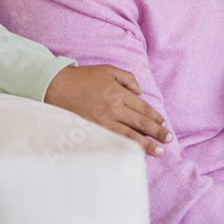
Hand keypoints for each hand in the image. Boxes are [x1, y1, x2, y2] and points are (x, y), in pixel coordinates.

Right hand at [45, 65, 172, 155]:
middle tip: (168, 140)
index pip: (142, 108)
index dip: (155, 117)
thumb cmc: (82, 77)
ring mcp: (102, 121)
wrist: (55, 85)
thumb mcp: (108, 70)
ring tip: (158, 151)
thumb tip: (140, 92)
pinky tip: (133, 153)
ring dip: (146, 144)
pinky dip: (124, 147)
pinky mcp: (91, 130)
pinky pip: (112, 140)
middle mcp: (113, 108)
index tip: (164, 124)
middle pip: (140, 123)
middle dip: (157, 132)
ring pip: (129, 135)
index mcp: (118, 93)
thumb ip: (127, 78)